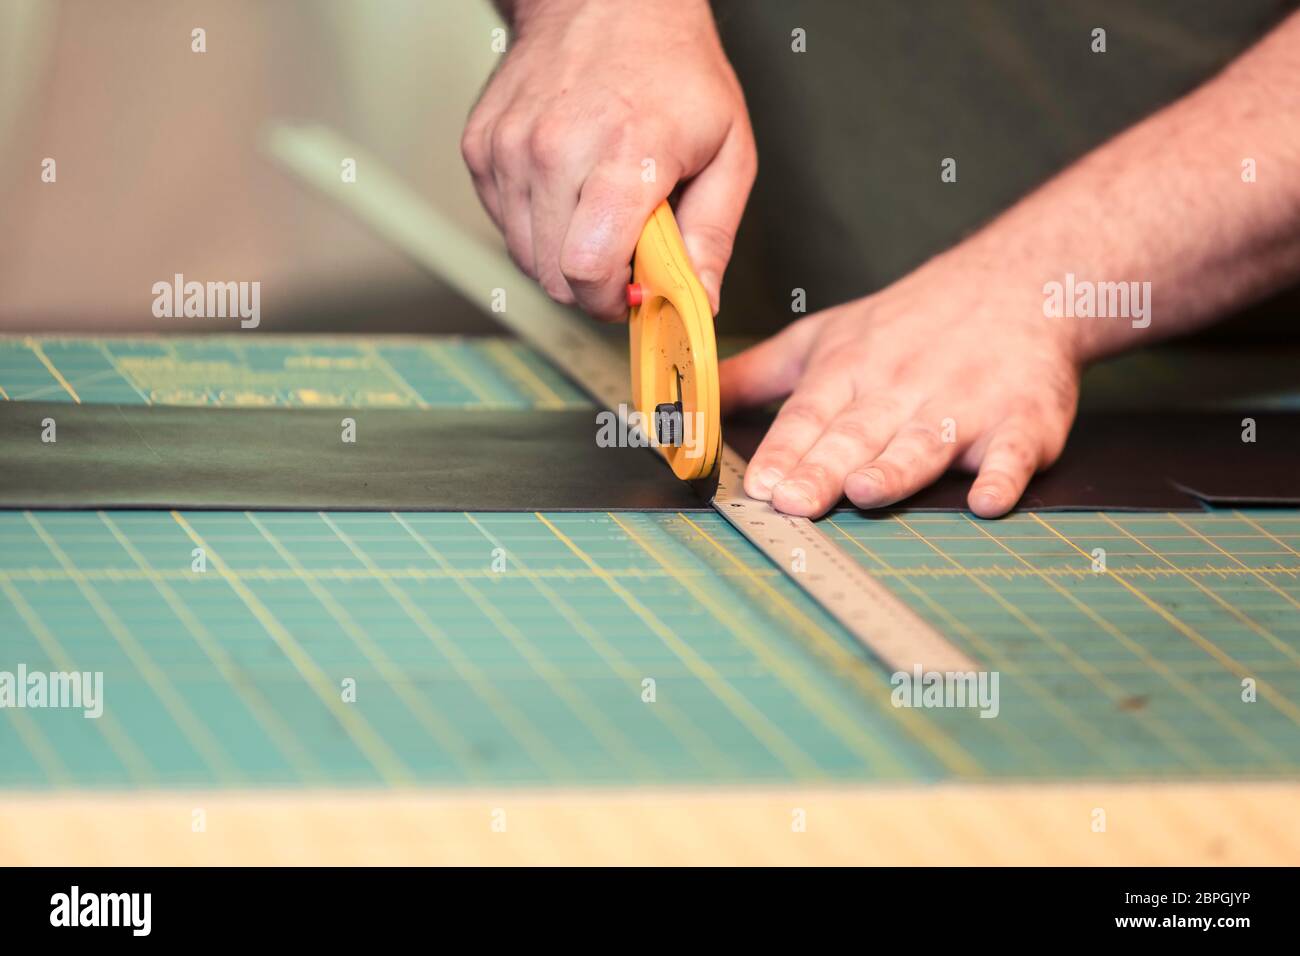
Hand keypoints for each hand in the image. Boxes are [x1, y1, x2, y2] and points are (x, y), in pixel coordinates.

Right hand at [461, 0, 754, 319]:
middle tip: (623, 249)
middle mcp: (555, 148)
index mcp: (624, 152)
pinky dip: (535, 222)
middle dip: (592, 283)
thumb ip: (713, 234)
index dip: (613, 299)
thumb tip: (698, 300)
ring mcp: (510, 147)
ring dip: (562, 253)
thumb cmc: (673, 68)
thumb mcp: (728, 149)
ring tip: (597, 209)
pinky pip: (503, 223)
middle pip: (554, 276)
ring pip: (525, 256)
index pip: (588, 270)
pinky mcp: (482, 147)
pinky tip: (567, 187)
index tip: (634, 289)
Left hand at [720, 254, 1081, 517]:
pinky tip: (987, 499)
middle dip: (823, 468)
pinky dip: (1003, 475)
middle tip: (795, 502)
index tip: (759, 485)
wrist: (1020, 283)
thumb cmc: (912, 320)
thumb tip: (689, 400)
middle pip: (857, 434)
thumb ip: (758, 375)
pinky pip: (1014, 453)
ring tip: (867, 491)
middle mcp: (902, 388)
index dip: (783, 451)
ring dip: (897, 467)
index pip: (808, 415)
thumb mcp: (825, 335)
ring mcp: (965, 405)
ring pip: (924, 443)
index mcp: (850, 370)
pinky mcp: (1023, 421)